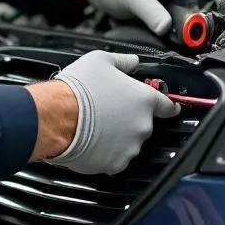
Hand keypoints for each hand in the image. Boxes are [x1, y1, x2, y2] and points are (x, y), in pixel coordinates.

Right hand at [38, 51, 179, 174]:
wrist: (57, 117)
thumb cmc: (78, 89)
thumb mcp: (101, 60)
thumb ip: (124, 61)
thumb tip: (133, 61)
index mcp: (144, 99)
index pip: (168, 106)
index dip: (166, 106)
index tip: (165, 108)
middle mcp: (142, 124)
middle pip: (144, 123)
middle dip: (130, 119)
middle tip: (109, 110)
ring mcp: (130, 146)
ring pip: (130, 142)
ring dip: (119, 136)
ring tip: (98, 125)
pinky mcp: (116, 164)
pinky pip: (116, 158)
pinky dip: (107, 152)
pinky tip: (93, 140)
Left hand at [84, 0, 224, 34]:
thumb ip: (150, 13)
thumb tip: (166, 28)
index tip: (222, 5)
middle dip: (220, 4)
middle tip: (219, 24)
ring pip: (208, 2)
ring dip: (210, 15)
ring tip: (209, 32)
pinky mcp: (178, 5)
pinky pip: (196, 13)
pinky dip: (199, 23)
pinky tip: (197, 34)